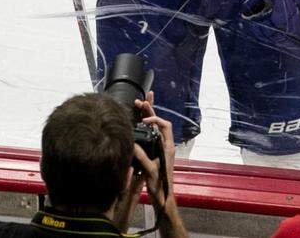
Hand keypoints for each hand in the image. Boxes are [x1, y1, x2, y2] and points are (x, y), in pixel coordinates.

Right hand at [133, 92, 176, 216]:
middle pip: (159, 124)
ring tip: (139, 105)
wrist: (162, 198)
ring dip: (146, 117)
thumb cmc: (159, 185)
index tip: (144, 120)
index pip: (164, 126)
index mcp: (167, 148)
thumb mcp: (150, 170)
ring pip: (154, 129)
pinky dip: (143, 127)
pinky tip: (137, 123)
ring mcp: (159, 149)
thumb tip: (132, 143)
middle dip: (150, 111)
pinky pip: (149, 136)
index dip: (155, 119)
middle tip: (140, 101)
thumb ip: (142, 157)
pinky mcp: (154, 153)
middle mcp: (165, 146)